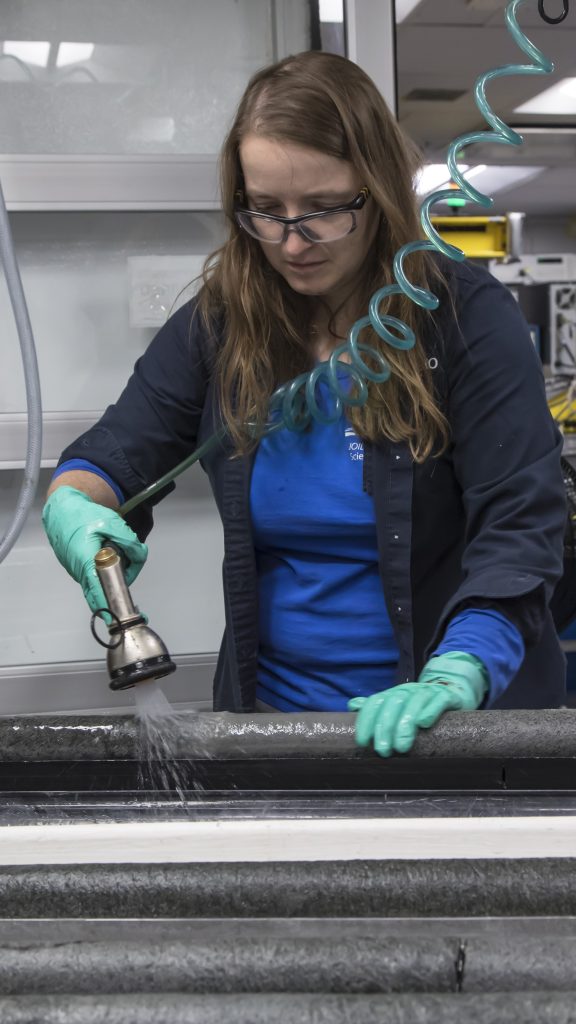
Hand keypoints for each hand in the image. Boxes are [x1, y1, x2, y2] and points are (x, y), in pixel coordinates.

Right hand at [42, 486, 147, 614]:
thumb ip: (130, 542)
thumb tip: (140, 556)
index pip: (98, 593)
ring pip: (100, 582)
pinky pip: (94, 575)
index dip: (109, 609)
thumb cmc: (83, 515)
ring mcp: (77, 571)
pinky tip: (109, 552)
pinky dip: (105, 568)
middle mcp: (80, 571)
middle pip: (102, 591)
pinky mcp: (77, 568)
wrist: (63, 509)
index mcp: (86, 562)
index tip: (118, 620)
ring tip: (118, 551)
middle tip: (131, 567)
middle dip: (119, 585)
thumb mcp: (113, 523)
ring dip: (113, 573)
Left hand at [348, 652, 487, 757]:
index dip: (367, 720)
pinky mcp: (447, 696)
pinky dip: (430, 710)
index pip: (375, 702)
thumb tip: (352, 705)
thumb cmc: (420, 706)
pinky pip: (439, 700)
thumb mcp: (397, 706)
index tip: (362, 742)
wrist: (452, 691)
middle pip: (393, 703)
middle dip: (385, 727)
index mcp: (393, 694)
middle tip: (383, 751)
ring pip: (414, 702)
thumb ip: (377, 708)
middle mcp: (408, 690)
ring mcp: (428, 692)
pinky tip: (424, 724)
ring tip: (401, 747)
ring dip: (405, 724)